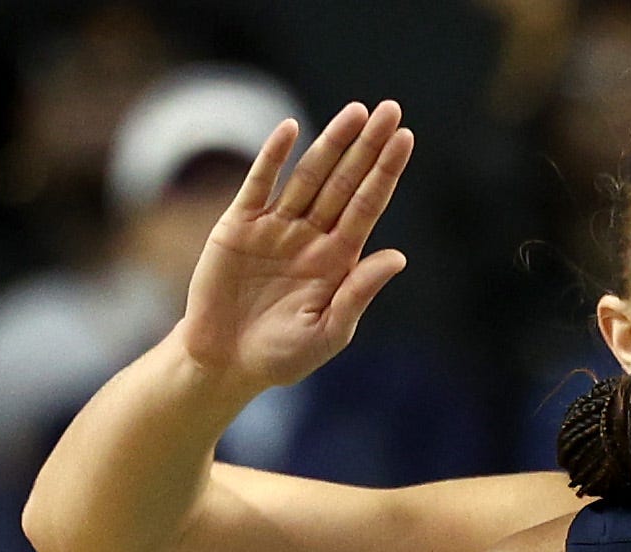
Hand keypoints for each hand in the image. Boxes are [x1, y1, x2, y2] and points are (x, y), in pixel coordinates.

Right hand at [176, 101, 414, 398]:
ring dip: (331, 143)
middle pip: (345, 182)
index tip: (406, 138)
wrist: (223, 363)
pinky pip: (258, 185)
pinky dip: (273, 158)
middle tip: (391, 110)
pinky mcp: (239, 226)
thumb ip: (358, 293)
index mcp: (338, 259)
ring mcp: (275, 227)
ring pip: (309, 176)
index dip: (386, 172)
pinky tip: (289, 130)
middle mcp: (311, 235)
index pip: (368, 206)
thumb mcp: (327, 332)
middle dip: (367, 146)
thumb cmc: (280, 356)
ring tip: (356, 112)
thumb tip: (399, 257)